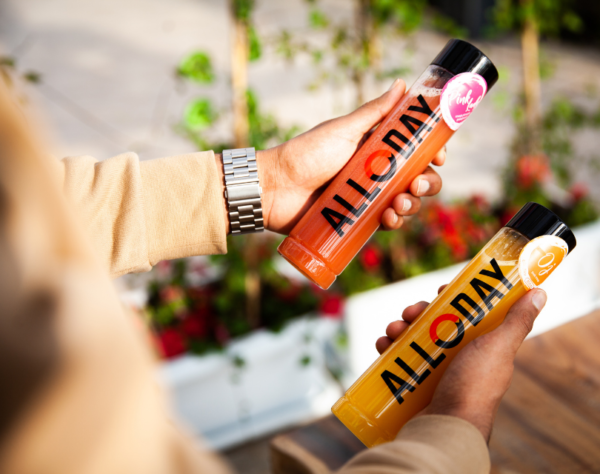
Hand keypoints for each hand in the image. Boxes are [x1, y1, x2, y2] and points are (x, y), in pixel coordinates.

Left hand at [256, 79, 445, 234]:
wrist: (275, 188)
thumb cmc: (306, 154)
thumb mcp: (342, 130)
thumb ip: (373, 113)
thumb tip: (401, 84)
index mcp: (377, 149)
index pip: (415, 151)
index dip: (432, 154)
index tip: (439, 156)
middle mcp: (377, 173)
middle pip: (417, 179)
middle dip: (427, 183)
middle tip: (417, 184)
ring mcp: (368, 198)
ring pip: (406, 203)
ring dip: (413, 205)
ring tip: (399, 205)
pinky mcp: (358, 221)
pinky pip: (386, 223)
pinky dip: (395, 222)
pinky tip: (390, 219)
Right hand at [376, 285, 547, 441]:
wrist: (446, 426)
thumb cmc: (475, 387)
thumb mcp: (498, 347)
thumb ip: (517, 320)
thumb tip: (540, 291)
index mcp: (481, 348)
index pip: (467, 314)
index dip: (452, 298)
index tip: (441, 290)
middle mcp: (459, 359)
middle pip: (435, 324)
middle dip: (419, 312)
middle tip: (408, 312)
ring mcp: (435, 372)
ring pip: (414, 338)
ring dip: (400, 328)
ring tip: (392, 330)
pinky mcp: (415, 383)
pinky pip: (398, 359)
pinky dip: (389, 348)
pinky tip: (383, 345)